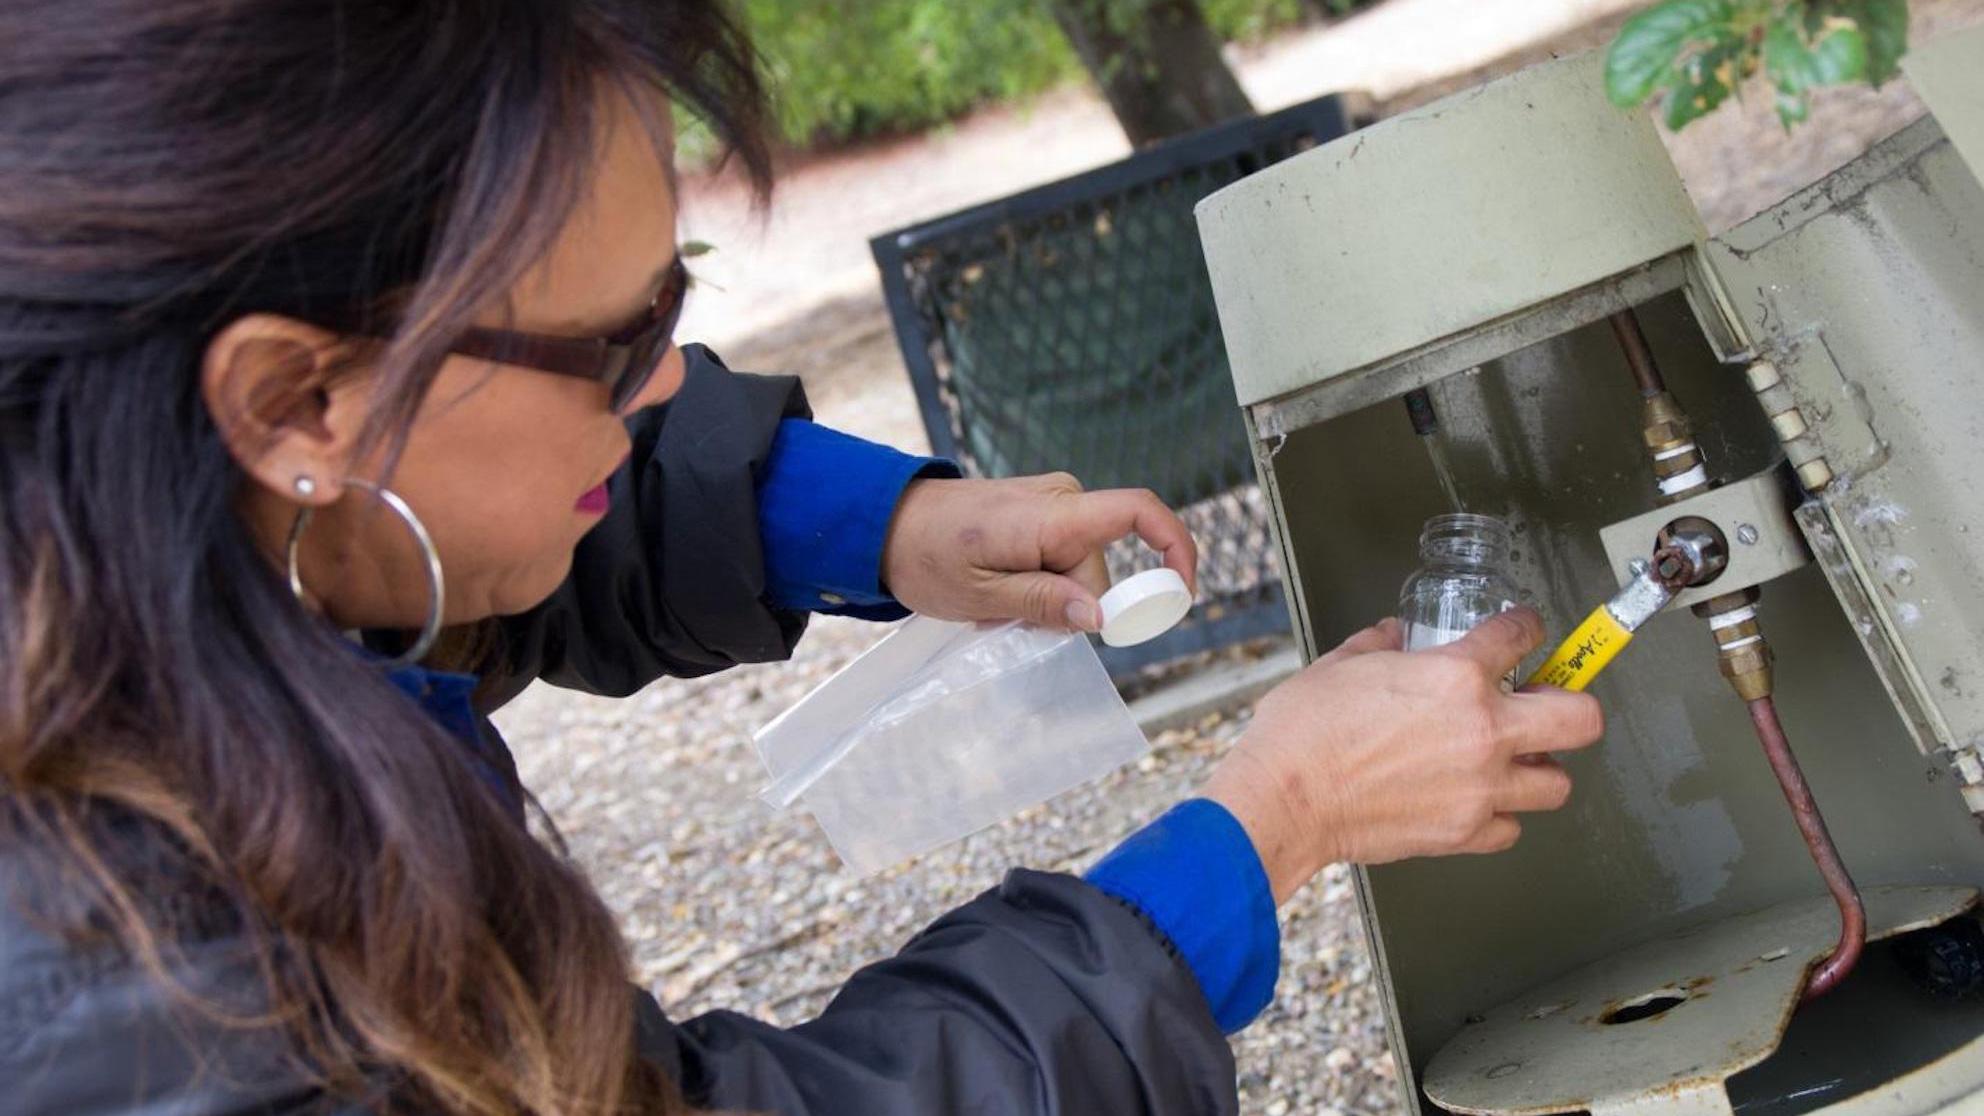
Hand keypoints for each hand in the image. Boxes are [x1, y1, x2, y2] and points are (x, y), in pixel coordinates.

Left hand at [880, 473, 1198, 629]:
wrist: (885, 522)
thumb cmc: (925, 556)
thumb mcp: (980, 596)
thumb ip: (1042, 603)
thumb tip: (1099, 617)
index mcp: (1051, 515)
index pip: (1138, 512)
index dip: (1175, 549)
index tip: (1179, 595)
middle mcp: (1061, 498)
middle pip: (1098, 569)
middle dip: (1069, 606)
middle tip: (1010, 620)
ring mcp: (1052, 502)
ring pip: (1079, 569)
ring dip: (1047, 597)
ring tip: (994, 603)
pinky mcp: (1042, 512)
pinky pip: (1062, 556)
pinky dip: (1039, 582)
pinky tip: (1000, 591)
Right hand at [1203, 609, 1603, 904]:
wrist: (1285, 800)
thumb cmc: (1304, 733)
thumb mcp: (1341, 663)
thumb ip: (1379, 645)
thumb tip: (1392, 638)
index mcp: (1455, 675)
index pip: (1522, 636)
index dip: (1527, 628)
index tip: (1526, 633)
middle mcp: (1483, 730)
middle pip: (1581, 718)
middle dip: (1572, 705)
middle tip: (1548, 703)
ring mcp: (1481, 787)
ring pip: (1557, 784)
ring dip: (1540, 769)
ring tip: (1514, 761)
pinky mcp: (1464, 832)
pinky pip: (1511, 828)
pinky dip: (1501, 815)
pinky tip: (1477, 801)